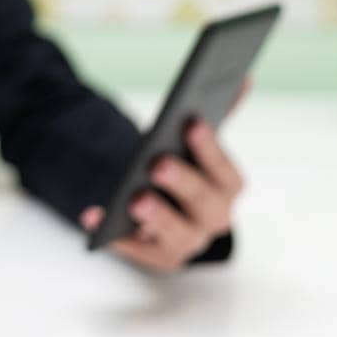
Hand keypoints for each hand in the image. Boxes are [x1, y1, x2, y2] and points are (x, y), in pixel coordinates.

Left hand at [79, 76, 251, 271]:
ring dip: (157, 217)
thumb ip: (218, 114)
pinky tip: (93, 216)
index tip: (191, 122)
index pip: (227, 172)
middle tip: (158, 163)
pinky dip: (116, 236)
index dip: (210, 148)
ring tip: (134, 199)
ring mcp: (188, 242)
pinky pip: (135, 250)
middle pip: (205, 205)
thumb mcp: (197, 145)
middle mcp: (215, 219)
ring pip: (178, 236)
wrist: (172, 212)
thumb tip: (242, 77)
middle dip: (183, 183)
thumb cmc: (186, 169)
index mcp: (228, 187)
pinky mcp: (159, 259)